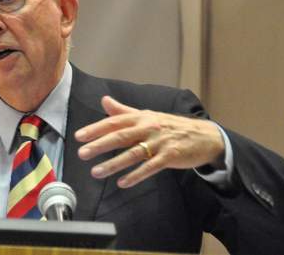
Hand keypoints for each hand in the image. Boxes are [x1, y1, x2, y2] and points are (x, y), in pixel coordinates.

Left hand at [75, 96, 224, 187]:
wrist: (204, 135)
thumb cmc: (170, 126)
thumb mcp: (147, 115)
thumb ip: (124, 110)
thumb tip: (104, 100)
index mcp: (140, 117)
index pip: (114, 122)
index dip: (95, 129)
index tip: (79, 136)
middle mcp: (148, 127)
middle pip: (120, 136)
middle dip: (99, 145)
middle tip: (82, 153)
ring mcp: (160, 142)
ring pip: (132, 153)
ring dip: (113, 164)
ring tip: (96, 172)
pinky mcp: (171, 156)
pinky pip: (150, 167)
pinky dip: (136, 175)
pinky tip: (122, 182)